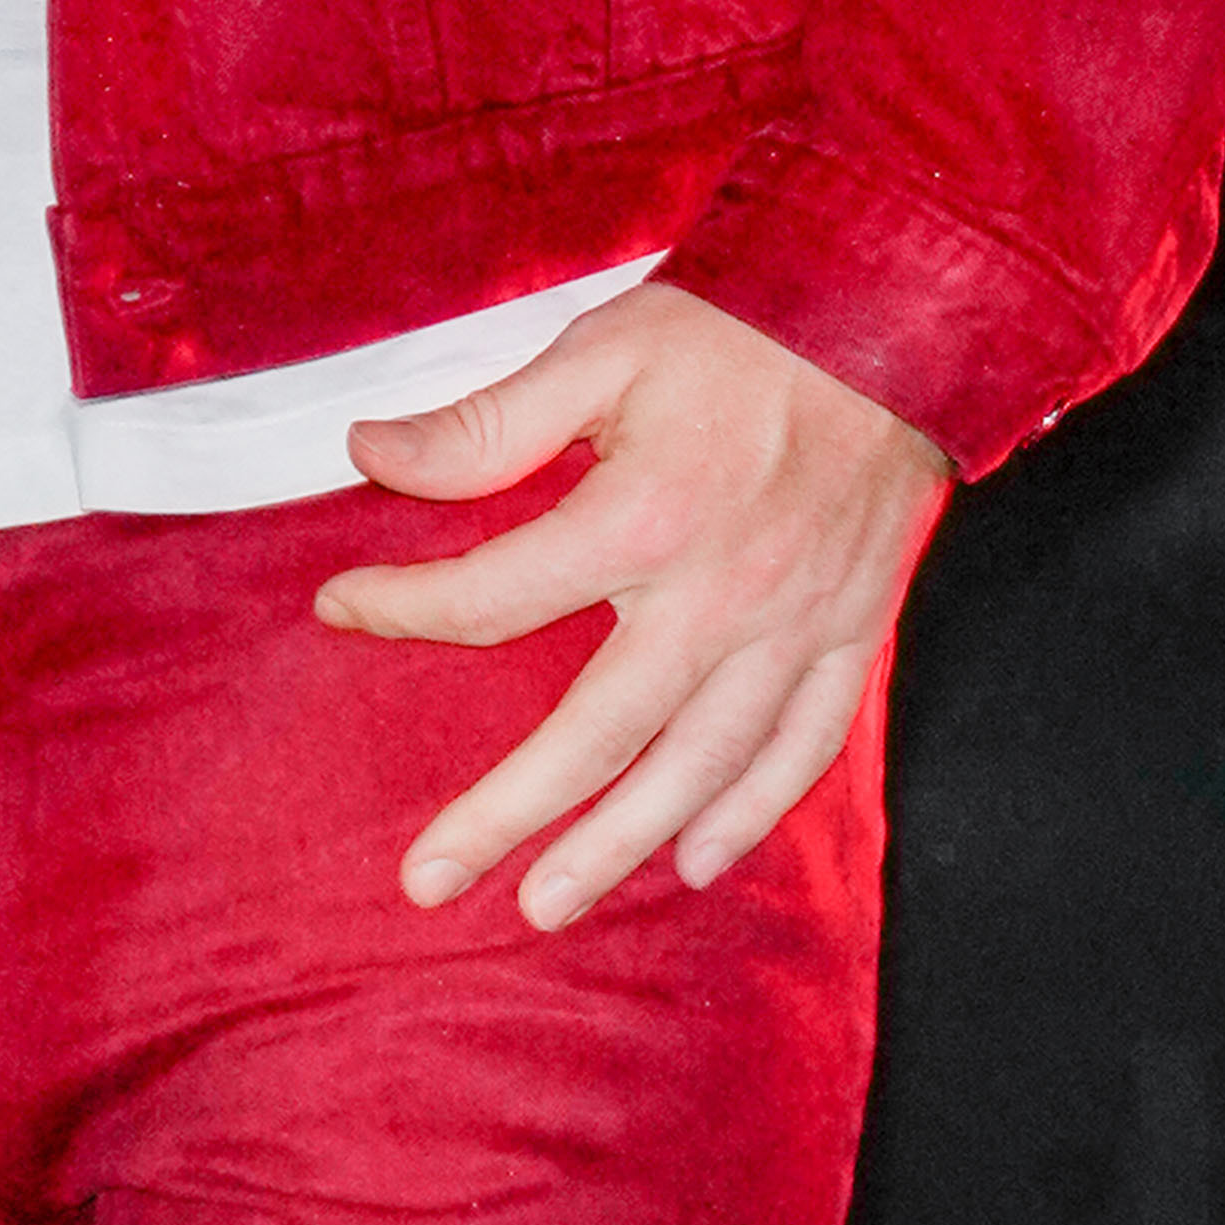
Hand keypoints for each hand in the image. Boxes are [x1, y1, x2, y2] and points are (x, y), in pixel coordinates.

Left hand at [318, 285, 944, 929]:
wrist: (885, 322)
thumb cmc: (729, 333)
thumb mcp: (592, 353)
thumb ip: (483, 425)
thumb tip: (368, 455)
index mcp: (639, 522)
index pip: (492, 597)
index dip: (402, 607)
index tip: (339, 606)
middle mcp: (716, 601)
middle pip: (594, 736)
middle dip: (508, 818)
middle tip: (431, 882)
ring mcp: (790, 632)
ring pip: (695, 771)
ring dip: (618, 845)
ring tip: (548, 902)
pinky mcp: (845, 638)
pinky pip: (799, 753)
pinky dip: (748, 815)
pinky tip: (695, 857)